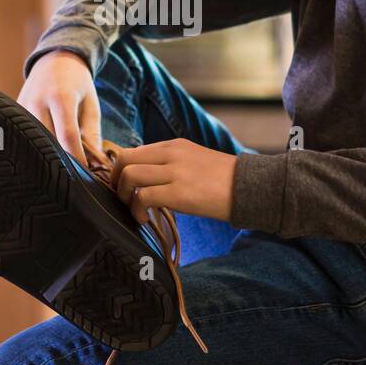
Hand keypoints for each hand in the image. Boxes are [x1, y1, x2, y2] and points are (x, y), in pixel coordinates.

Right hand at [17, 50, 100, 167]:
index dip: (76, 158)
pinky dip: (33, 146)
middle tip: (71, 177)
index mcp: (60, 97)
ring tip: (56, 169)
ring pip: (32, 141)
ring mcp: (22, 106)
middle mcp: (37, 101)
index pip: (67, 136)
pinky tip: (42, 155)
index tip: (84, 174)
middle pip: (47, 141)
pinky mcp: (13, 111)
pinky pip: (22, 135)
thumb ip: (92, 133)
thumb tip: (95, 163)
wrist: (54, 59)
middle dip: (59, 160)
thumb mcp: (90, 104)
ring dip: (45, 155)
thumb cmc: (77, 83)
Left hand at [109, 138, 238, 224]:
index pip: (133, 151)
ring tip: (135, 210)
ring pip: (129, 175)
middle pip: (124, 159)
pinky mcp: (179, 193)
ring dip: (124, 196)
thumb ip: (169, 164)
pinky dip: (137, 210)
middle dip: (116, 181)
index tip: (124, 187)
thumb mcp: (193, 161)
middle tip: (123, 198)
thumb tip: (145, 179)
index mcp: (173, 145)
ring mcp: (175, 172)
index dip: (121, 171)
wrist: (250, 188)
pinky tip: (145, 219)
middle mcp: (171, 153)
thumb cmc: (222, 180)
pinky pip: (144, 197)